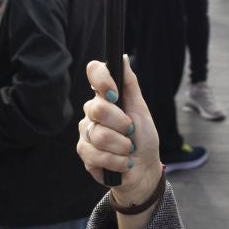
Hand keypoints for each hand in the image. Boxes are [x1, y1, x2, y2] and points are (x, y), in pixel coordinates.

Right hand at [78, 58, 159, 207]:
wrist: (143, 169)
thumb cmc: (143, 138)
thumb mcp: (141, 109)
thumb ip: (130, 84)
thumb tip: (123, 58)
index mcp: (105, 96)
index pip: (94, 72)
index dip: (102, 79)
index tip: (115, 94)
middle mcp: (92, 111)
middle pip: (97, 108)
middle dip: (121, 124)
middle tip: (131, 132)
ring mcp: (85, 132)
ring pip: (99, 134)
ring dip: (122, 146)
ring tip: (128, 150)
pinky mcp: (84, 153)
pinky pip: (97, 155)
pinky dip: (117, 161)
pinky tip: (123, 163)